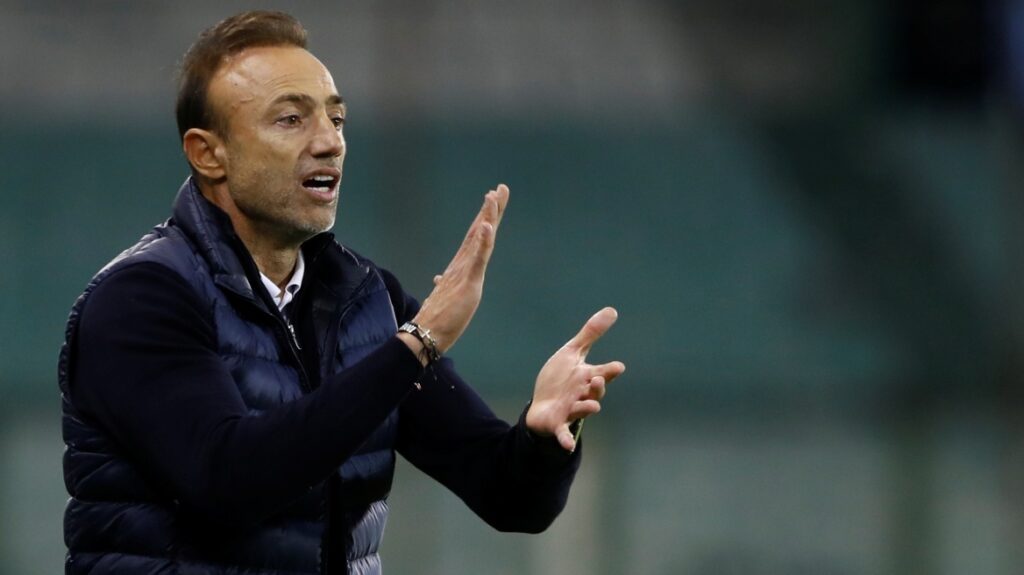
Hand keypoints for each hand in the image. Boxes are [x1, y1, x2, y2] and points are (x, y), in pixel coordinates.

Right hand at [406, 184, 508, 353]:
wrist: (426, 332)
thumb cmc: (437, 317)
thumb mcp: (447, 297)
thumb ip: (445, 285)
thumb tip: (439, 278)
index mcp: (460, 267)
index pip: (476, 237)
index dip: (485, 218)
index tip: (493, 199)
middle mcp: (462, 263)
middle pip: (479, 230)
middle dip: (491, 209)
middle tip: (501, 188)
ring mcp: (464, 270)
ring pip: (478, 238)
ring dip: (486, 217)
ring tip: (493, 197)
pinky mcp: (468, 281)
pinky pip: (478, 258)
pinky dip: (483, 240)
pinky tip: (487, 226)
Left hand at [525, 307, 625, 451]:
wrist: (542, 403)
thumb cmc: (560, 378)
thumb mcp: (572, 353)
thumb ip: (591, 333)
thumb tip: (612, 310)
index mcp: (586, 377)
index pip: (602, 373)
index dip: (610, 371)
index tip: (618, 367)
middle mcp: (582, 394)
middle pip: (595, 392)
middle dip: (598, 387)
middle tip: (598, 379)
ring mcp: (571, 410)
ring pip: (583, 411)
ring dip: (587, 408)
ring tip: (591, 407)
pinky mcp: (558, 424)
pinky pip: (564, 433)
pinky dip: (566, 439)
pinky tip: (567, 445)